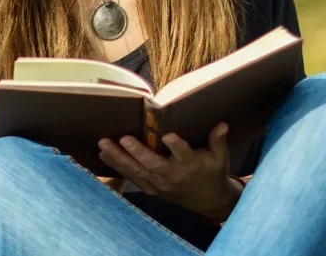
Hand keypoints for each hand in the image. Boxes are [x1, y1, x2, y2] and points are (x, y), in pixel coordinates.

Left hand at [98, 123, 241, 219]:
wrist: (208, 201)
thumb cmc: (213, 173)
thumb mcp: (221, 157)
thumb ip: (218, 140)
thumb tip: (222, 124)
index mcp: (190, 164)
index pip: (183, 154)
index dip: (176, 145)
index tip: (168, 135)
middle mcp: (173, 175)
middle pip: (153, 163)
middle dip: (137, 151)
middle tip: (123, 138)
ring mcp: (159, 183)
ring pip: (137, 171)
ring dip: (119, 158)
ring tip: (103, 145)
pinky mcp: (151, 187)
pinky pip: (131, 177)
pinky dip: (117, 167)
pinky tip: (104, 155)